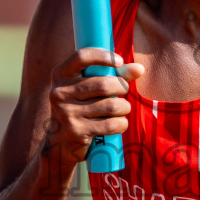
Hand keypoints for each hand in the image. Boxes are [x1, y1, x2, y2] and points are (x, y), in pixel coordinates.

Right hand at [45, 48, 143, 162]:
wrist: (60, 142)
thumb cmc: (81, 106)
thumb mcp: (88, 87)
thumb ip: (113, 75)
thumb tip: (139, 69)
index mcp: (60, 74)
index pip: (82, 57)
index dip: (104, 56)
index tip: (120, 62)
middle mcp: (60, 92)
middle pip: (103, 84)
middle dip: (122, 87)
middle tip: (124, 91)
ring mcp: (66, 113)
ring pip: (111, 106)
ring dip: (124, 107)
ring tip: (122, 108)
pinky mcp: (76, 131)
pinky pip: (111, 124)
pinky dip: (121, 123)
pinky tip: (119, 123)